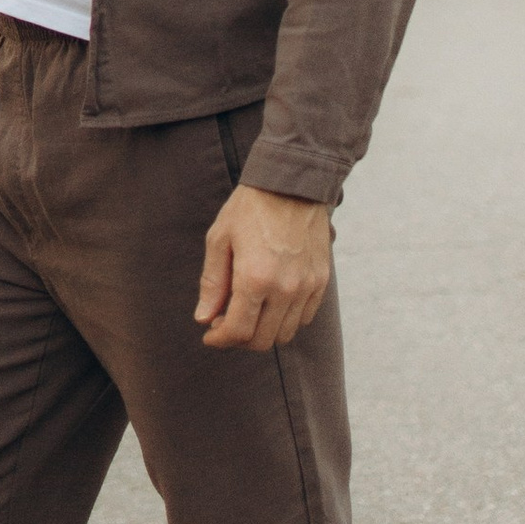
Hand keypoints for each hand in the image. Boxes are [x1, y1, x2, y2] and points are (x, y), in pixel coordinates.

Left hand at [195, 183, 333, 351]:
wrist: (291, 183)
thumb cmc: (250, 208)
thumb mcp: (220, 240)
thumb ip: (212, 283)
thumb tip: (203, 318)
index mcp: (254, 278)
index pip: (238, 331)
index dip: (220, 339)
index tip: (210, 334)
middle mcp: (285, 288)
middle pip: (262, 340)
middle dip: (239, 338)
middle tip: (225, 321)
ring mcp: (307, 286)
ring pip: (285, 333)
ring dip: (263, 331)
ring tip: (248, 312)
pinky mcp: (321, 280)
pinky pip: (304, 317)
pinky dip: (286, 319)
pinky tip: (271, 302)